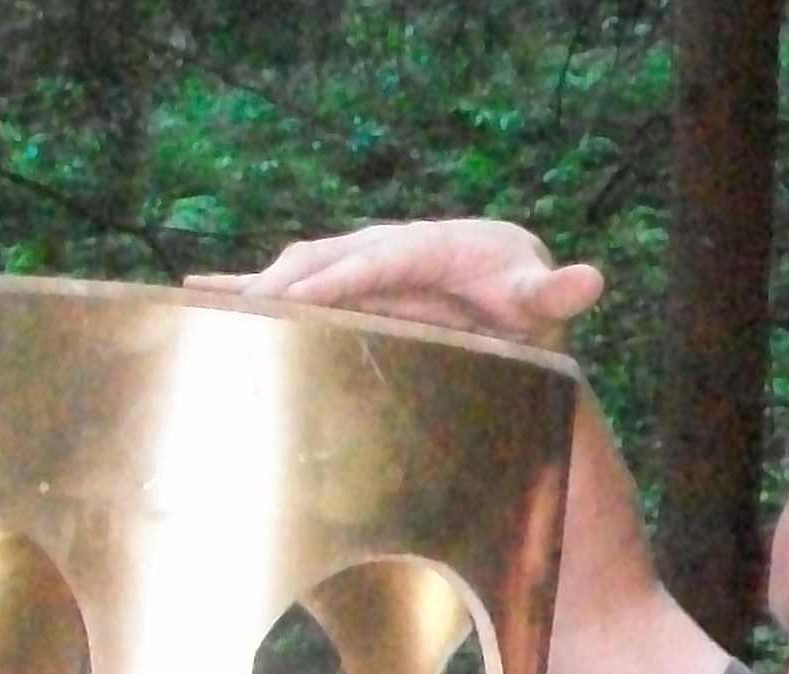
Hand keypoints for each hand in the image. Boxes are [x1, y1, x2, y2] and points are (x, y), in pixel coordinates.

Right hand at [183, 218, 603, 345]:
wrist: (509, 282)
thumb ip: (556, 293)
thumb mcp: (541, 297)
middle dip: (281, 284)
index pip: (373, 263)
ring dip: (254, 287)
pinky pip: (293, 284)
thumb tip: (589, 280)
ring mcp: (360, 263)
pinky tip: (199, 296)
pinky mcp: (347, 283)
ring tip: (207, 305)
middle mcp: (384, 248)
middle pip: (324, 262)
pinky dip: (247, 290)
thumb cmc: (521, 294)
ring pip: (300, 270)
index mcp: (425, 248)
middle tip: (240, 311)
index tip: (298, 299)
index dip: (337, 280)